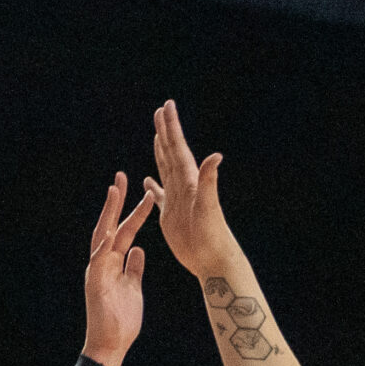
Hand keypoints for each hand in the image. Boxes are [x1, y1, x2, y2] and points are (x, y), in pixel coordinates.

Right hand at [79, 172, 155, 365]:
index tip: (143, 192)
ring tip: (115, 191)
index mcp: (113, 262)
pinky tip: (111, 230)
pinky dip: (104, 246)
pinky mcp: (95, 284)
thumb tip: (137, 249)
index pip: (123, 230)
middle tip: (121, 176)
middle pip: (109, 225)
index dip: (132, 211)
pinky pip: (99, 261)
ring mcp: (97, 271)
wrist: (111, 344)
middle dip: (116, 201)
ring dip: (108, 214)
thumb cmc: (122, 320)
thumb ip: (133, 267)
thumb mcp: (133, 287)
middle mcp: (102, 262)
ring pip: (102, 236)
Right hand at [145, 100, 237, 276]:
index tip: (166, 105)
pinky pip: (159, 195)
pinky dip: (153, 186)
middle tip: (160, 111)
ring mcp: (176, 200)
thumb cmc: (213, 236)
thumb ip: (209, 180)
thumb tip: (217, 155)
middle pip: (170, 152)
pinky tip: (147, 180)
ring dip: (160, 152)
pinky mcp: (170, 216)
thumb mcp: (209, 206)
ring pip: (165, 169)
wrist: (213, 260)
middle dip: (165, 131)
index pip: (178, 147)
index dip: (171, 126)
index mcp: (190, 181)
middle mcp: (184, 186)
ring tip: (156, 136)